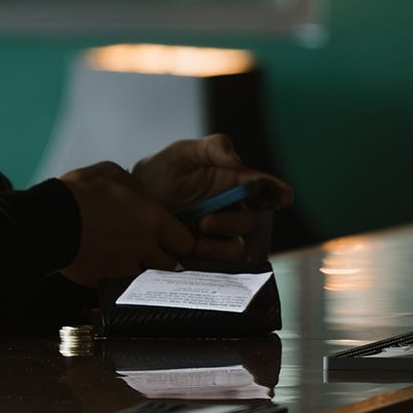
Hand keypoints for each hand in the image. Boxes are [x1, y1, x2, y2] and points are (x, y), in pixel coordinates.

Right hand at [56, 163, 198, 288]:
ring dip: (144, 272)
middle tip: (157, 253)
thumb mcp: (113, 173)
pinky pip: (120, 284)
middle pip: (172, 267)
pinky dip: (119, 278)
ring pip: (148, 280)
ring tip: (133, 262)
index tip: (176, 240)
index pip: (186, 242)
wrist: (48, 220)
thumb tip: (142, 196)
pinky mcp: (103, 280)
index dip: (182, 242)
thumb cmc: (80, 192)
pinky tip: (110, 267)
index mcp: (153, 219)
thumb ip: (136, 187)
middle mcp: (144, 247)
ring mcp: (124, 267)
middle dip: (167, 261)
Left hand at [131, 133, 293, 265]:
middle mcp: (229, 209)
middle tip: (206, 222)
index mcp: (231, 182)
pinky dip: (212, 260)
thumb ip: (214, 148)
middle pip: (249, 221)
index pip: (262, 187)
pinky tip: (194, 253)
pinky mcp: (203, 254)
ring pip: (237, 247)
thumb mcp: (183, 152)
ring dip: (222, 246)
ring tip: (197, 243)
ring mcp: (217, 234)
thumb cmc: (160, 172)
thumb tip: (238, 161)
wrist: (130, 203)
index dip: (276, 191)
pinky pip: (220, 264)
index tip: (282, 196)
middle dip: (232, 223)